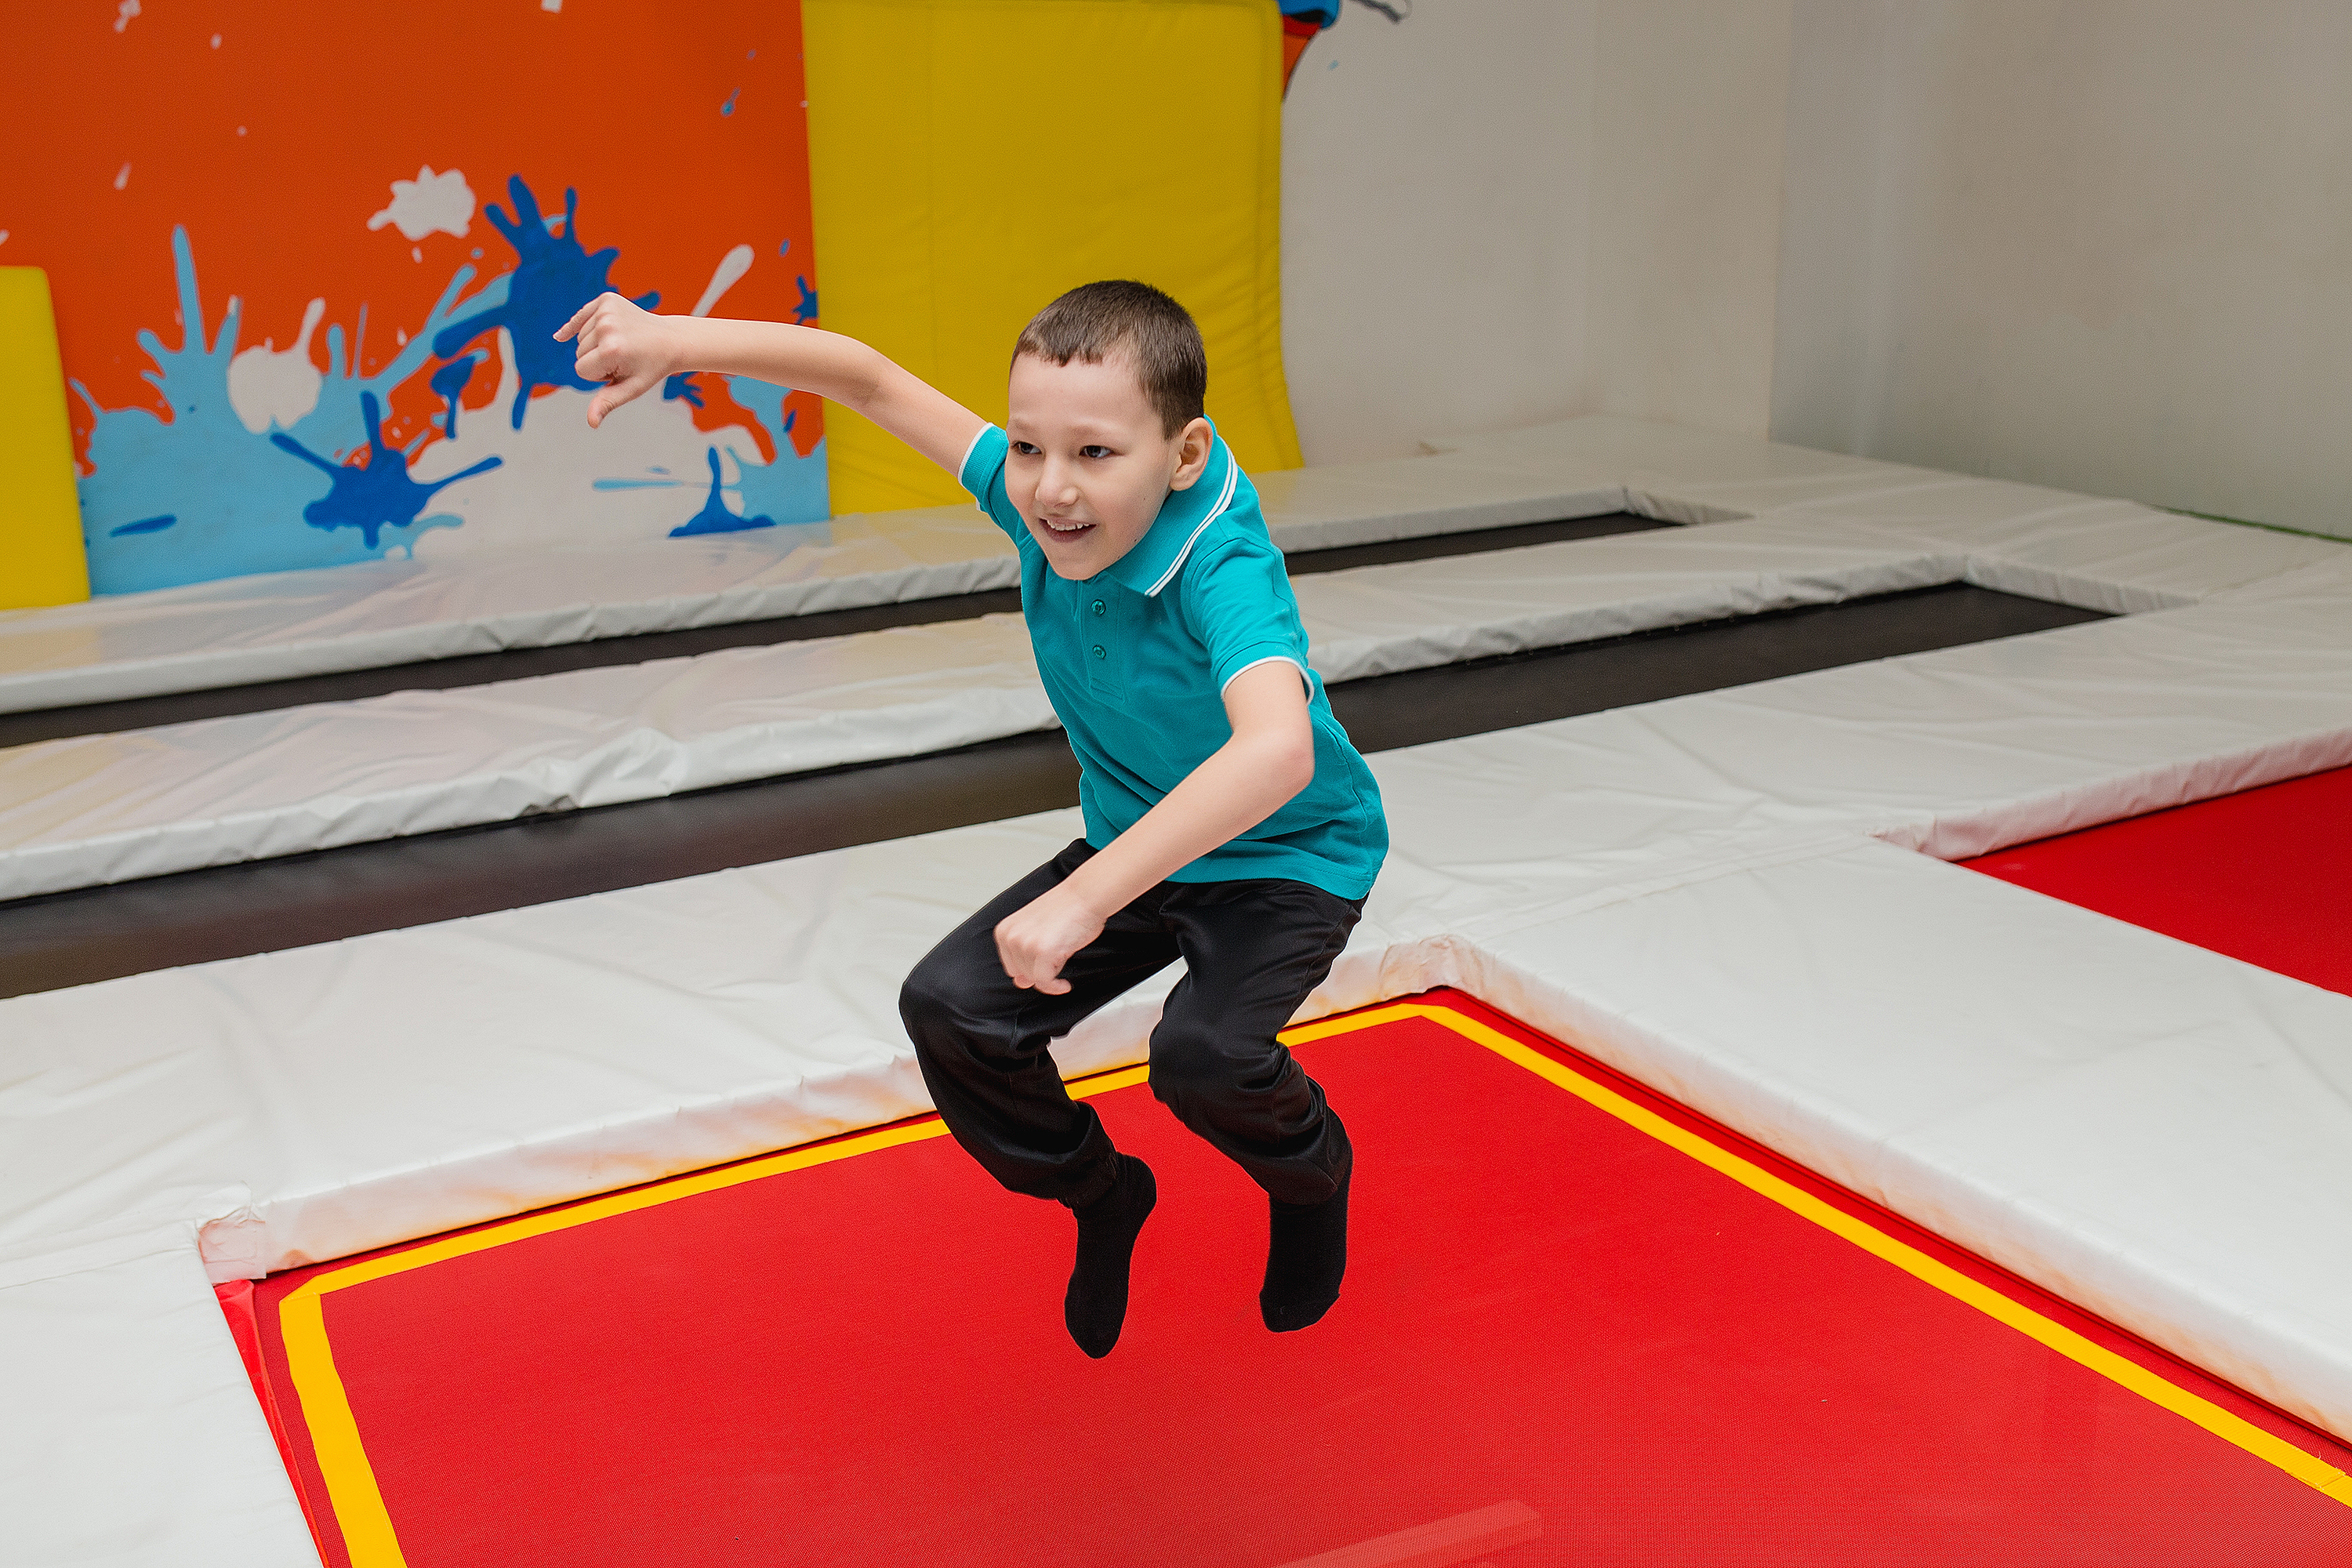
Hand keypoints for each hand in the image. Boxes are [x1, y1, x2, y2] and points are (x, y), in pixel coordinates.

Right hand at [555, 293, 684, 427]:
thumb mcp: (631, 388)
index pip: (581, 370)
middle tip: (623, 357)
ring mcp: (607, 310)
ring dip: (596, 344)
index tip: (619, 369)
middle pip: (579, 353)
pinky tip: (560, 336)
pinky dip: (577, 325)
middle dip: (597, 360)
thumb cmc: (651, 367)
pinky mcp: (607, 299)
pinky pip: (580, 316)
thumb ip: (607, 403)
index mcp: (611, 350)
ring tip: (621, 343)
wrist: (671, 339)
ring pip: (581, 338)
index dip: (599, 375)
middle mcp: (607, 327)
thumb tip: (591, 422)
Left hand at [993, 886, 1106, 995]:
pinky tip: (1064, 984)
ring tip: (1063, 958)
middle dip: (1040, 972)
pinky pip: (1045, 982)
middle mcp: (1011, 937)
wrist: (1085, 895)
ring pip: (1034, 979)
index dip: (1028, 970)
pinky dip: (1056, 988)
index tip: (1042, 968)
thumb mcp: (1035, 928)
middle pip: (1022, 975)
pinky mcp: (1043, 952)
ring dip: (1051, 976)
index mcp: (1005, 930)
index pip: (1011, 967)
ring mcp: (1026, 945)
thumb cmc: (1067, 908)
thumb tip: (1021, 982)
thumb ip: (1024, 954)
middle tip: (1057, 958)